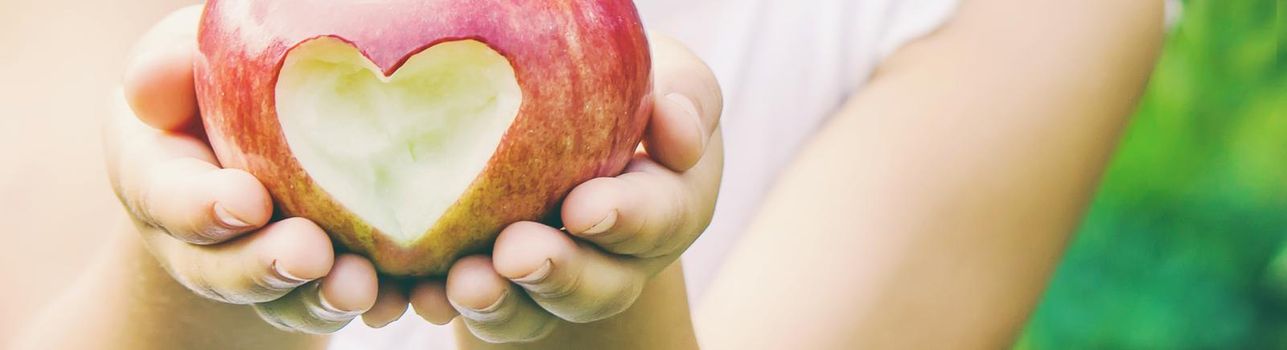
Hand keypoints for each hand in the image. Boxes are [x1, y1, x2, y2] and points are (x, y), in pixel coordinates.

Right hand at [105, 6, 408, 333]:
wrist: (264, 121)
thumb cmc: (222, 73)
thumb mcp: (190, 55)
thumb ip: (171, 65)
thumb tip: (152, 86)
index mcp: (158, 175)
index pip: (165, 196)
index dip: (200, 207)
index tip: (247, 203)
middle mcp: (201, 240)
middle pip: (222, 269)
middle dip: (266, 266)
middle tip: (309, 254)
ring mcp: (260, 267)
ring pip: (283, 301)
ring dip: (320, 298)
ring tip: (359, 286)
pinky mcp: (318, 283)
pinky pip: (339, 303)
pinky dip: (373, 303)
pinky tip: (401, 296)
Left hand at [408, 33, 723, 342]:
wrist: (574, 118)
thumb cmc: (630, 92)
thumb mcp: (672, 78)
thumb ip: (687, 98)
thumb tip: (676, 127)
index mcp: (673, 204)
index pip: (660, 217)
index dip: (624, 219)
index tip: (581, 208)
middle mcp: (624, 260)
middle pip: (601, 285)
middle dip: (558, 273)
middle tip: (515, 253)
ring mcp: (565, 283)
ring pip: (540, 312)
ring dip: (502, 303)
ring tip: (466, 281)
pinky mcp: (510, 293)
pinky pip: (486, 313)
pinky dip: (452, 305)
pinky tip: (425, 291)